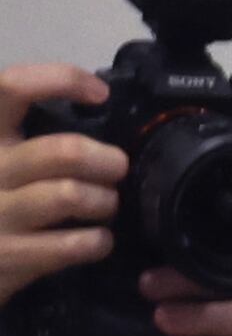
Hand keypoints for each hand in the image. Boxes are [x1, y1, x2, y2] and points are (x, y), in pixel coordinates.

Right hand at [0, 67, 115, 312]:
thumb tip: (95, 117)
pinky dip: (97, 241)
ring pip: (70, 195)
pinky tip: (97, 240)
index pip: (11, 87)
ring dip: (104, 201)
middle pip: (64, 151)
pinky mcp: (9, 255)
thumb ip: (30, 138)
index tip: (100, 93)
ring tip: (106, 205)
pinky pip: (71, 244)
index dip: (60, 80)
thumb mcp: (1, 158)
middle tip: (117, 169)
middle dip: (107, 160)